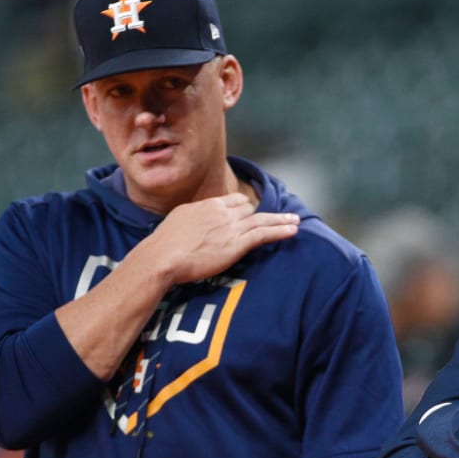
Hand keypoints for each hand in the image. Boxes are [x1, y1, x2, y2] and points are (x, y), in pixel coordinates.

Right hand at [135, 193, 299, 285]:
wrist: (163, 256)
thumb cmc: (164, 244)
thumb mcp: (179, 220)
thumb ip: (193, 218)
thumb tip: (196, 221)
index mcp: (208, 205)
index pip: (234, 200)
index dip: (245, 207)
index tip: (251, 212)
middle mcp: (222, 213)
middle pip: (250, 209)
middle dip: (263, 214)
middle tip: (280, 217)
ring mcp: (231, 228)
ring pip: (262, 219)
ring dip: (281, 220)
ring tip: (295, 221)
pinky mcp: (237, 244)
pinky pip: (264, 234)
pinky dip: (280, 231)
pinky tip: (293, 230)